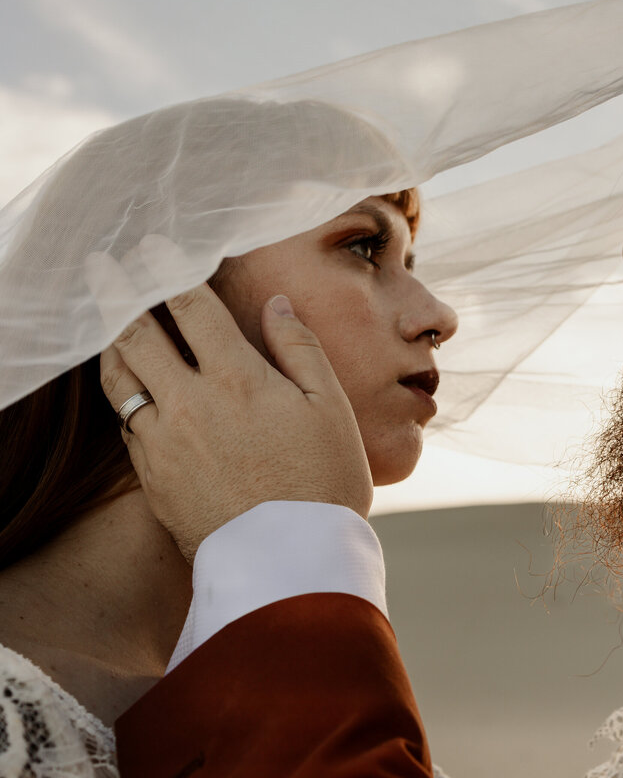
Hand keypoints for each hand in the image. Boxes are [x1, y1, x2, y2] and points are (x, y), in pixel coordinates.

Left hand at [99, 285, 371, 561]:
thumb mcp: (330, 408)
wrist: (290, 563)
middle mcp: (189, 402)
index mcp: (236, 377)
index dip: (166, 269)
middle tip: (103, 267)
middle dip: (117, 293)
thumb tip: (274, 304)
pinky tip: (133, 386)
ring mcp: (162, 441)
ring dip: (111, 342)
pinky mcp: (151, 476)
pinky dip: (124, 393)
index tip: (151, 247)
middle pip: (135, 333)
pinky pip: (126, 421)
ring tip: (111, 323)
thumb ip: (299, 348)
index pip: (188, 305)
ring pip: (117, 377)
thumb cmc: (324, 482)